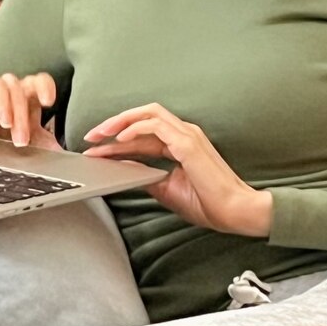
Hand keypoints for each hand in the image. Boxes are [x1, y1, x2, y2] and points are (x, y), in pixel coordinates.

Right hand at [0, 72, 62, 150]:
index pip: (39, 81)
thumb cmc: (7, 141)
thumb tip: (66, 155)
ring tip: (7, 125)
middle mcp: (11, 92)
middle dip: (22, 115)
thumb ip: (48, 147)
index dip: (45, 86)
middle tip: (22, 140)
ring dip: (7, 106)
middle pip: (21, 88)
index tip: (48, 102)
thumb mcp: (31, 145)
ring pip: (4, 86)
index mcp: (28, 98)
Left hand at [82, 103, 272, 236]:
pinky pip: (157, 126)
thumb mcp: (168, 190)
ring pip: (148, 114)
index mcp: (181, 143)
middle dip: (114, 123)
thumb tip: (124, 171)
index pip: (142, 134)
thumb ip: (147, 177)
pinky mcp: (188, 143)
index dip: (116, 141)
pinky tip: (120, 139)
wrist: (235, 211)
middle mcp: (184, 134)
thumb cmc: (209, 203)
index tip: (95, 149)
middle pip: (143, 116)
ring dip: (121, 122)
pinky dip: (136, 128)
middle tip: (91, 137)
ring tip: (101, 134)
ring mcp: (187, 135)